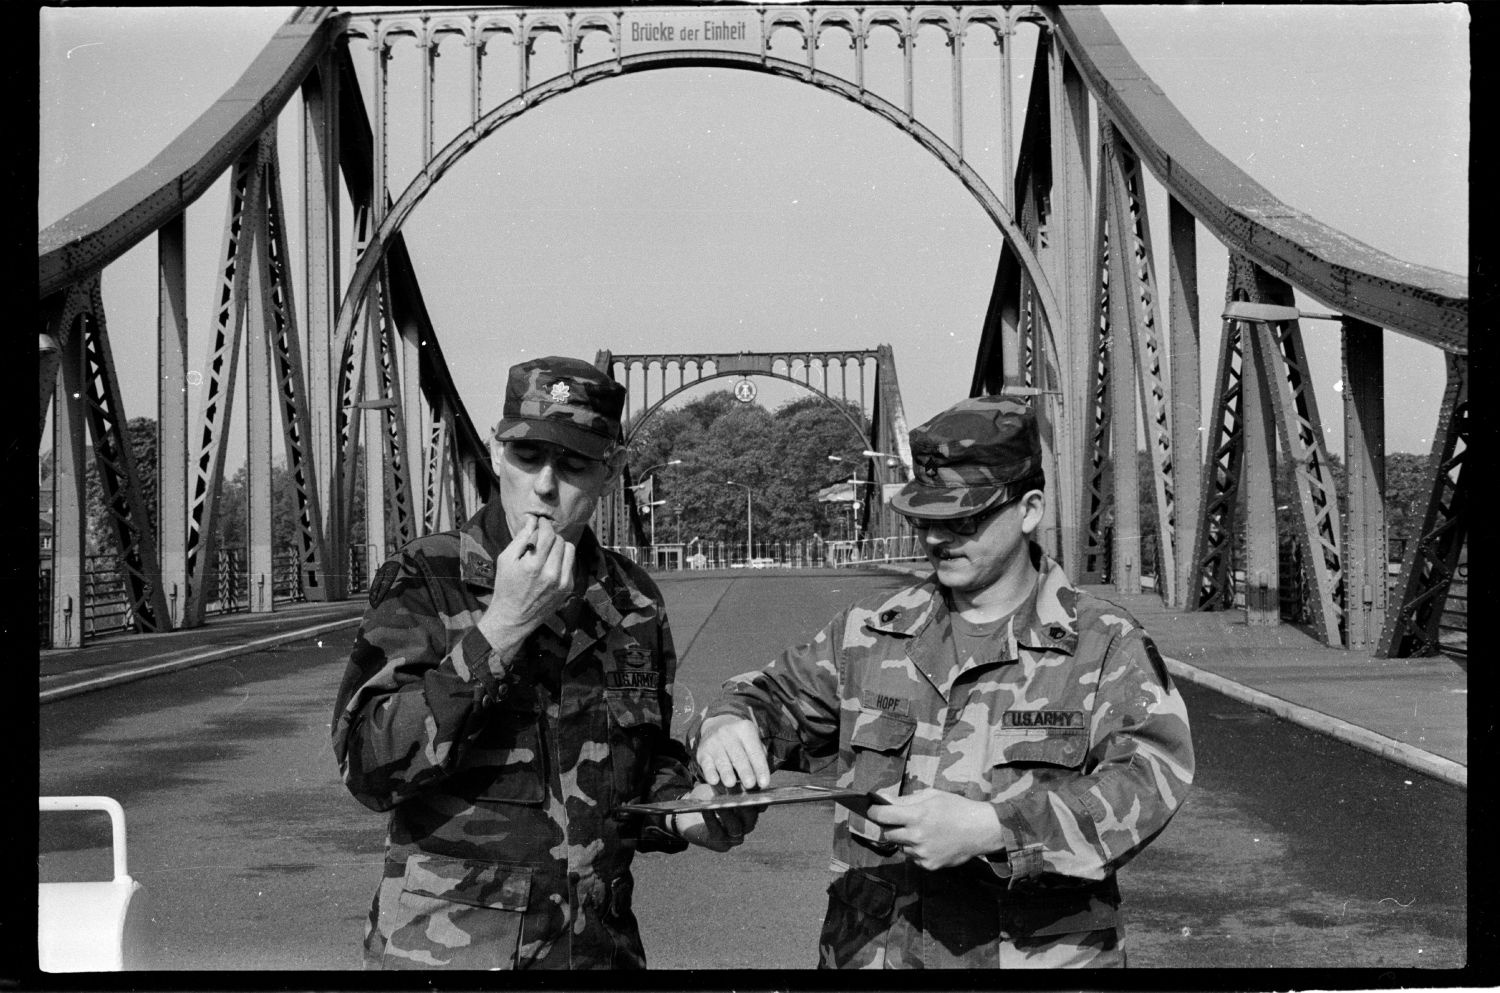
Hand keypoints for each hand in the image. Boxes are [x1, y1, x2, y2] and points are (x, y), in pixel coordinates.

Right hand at [478, 515, 575, 649]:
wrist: (513, 618)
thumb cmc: (506, 587)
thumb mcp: (506, 560)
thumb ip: (521, 538)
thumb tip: (532, 519)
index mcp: (533, 565)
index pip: (548, 534)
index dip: (544, 524)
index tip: (540, 522)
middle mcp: (551, 573)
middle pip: (559, 540)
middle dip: (550, 535)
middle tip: (540, 538)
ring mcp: (562, 582)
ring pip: (569, 549)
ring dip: (559, 546)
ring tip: (547, 551)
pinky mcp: (568, 588)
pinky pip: (570, 563)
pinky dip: (562, 559)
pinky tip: (550, 564)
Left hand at [672, 783, 760, 851]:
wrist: (690, 814)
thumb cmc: (709, 795)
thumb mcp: (721, 785)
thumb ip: (731, 783)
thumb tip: (738, 777)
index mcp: (751, 810)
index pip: (761, 805)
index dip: (758, 796)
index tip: (751, 784)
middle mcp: (746, 826)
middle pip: (751, 817)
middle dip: (743, 803)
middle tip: (736, 791)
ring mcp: (734, 838)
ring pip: (735, 827)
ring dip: (727, 813)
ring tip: (719, 803)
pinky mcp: (719, 845)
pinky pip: (717, 833)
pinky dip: (711, 820)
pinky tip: (706, 809)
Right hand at [695, 714, 770, 789]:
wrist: (717, 725)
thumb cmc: (741, 741)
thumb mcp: (752, 740)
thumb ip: (759, 756)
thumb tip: (760, 778)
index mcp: (746, 730)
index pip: (755, 752)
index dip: (760, 768)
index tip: (764, 783)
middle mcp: (729, 733)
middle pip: (739, 756)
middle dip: (745, 771)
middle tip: (750, 784)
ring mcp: (714, 742)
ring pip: (722, 761)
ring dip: (727, 773)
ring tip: (731, 783)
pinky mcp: (703, 752)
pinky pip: (707, 764)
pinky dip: (710, 773)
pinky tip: (714, 780)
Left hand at [863, 788, 1005, 870]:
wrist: (980, 830)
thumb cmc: (956, 808)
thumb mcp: (932, 796)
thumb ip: (905, 799)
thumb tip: (882, 799)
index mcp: (917, 815)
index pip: (882, 815)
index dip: (874, 812)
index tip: (872, 810)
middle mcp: (917, 836)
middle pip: (888, 834)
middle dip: (892, 827)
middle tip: (903, 821)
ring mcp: (922, 853)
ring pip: (901, 847)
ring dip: (906, 840)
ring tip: (924, 832)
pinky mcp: (929, 865)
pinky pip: (913, 858)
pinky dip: (917, 851)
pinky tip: (932, 843)